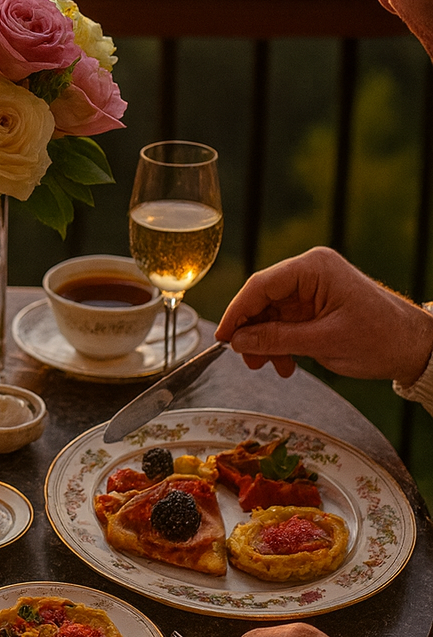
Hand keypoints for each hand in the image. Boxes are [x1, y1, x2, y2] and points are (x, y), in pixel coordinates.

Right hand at [215, 246, 432, 385]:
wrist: (414, 348)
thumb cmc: (379, 338)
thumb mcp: (324, 343)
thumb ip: (277, 339)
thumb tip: (237, 341)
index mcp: (314, 268)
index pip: (261, 285)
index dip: (237, 312)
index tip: (222, 338)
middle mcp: (311, 271)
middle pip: (264, 299)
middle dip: (253, 332)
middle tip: (247, 361)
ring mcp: (314, 287)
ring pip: (273, 313)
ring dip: (267, 341)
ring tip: (271, 367)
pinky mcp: (317, 304)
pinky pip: (287, 321)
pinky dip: (282, 342)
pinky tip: (287, 364)